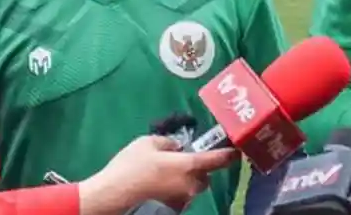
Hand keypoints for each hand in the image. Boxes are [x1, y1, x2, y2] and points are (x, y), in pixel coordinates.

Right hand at [79, 136, 237, 214]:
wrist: (113, 197)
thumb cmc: (132, 167)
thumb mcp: (148, 143)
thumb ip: (169, 143)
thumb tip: (177, 148)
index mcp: (190, 165)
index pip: (219, 159)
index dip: (230, 154)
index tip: (237, 151)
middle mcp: (192, 185)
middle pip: (203, 176)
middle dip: (196, 170)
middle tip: (178, 163)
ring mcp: (182, 201)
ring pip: (191, 188)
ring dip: (184, 182)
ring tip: (162, 176)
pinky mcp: (172, 211)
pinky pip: (179, 198)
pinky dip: (173, 192)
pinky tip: (156, 189)